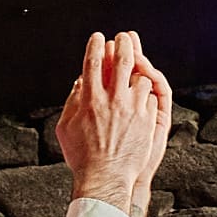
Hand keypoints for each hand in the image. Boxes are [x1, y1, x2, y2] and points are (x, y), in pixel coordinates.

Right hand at [56, 31, 170, 207]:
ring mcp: (133, 109)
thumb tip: (80, 82)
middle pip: (121, 61)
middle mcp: (113, 100)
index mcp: (90, 100)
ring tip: (135, 72)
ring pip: (140, 78)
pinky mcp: (147, 119)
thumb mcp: (66, 128)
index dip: (95, 46)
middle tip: (124, 37)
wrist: (105, 179)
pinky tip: (140, 97)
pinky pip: (150, 97)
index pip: (93, 63)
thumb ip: (72, 102)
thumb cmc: (82, 156)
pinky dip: (145, 94)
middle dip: (124, 44)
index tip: (98, 37)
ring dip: (138, 72)